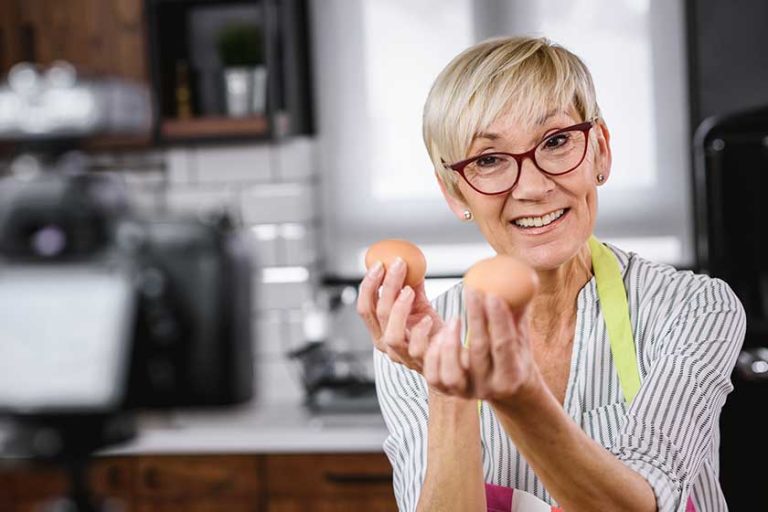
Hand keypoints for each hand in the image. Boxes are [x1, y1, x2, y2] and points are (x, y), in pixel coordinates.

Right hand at [357, 257, 442, 371]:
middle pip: (377, 314)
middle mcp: (385, 345)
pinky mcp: (421, 363)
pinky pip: (417, 348)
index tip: (380, 264)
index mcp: (379, 330)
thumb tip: (410, 260)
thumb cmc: (432, 331)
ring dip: (399, 309)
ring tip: (411, 290)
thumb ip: (412, 287)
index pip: (364, 307)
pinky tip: (428, 318)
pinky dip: (421, 331)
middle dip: (385, 287)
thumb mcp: (420, 306)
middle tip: (398, 265)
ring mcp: (402, 356)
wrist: (453, 354)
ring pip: (392, 334)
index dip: (368, 285)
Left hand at [423, 288, 537, 401]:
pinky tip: (439, 333)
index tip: (492, 294)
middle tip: (472, 291)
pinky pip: (433, 375)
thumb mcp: (521, 337)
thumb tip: (521, 279)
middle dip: (475, 318)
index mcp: (511, 376)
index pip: (504, 344)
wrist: (504, 390)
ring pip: (451, 371)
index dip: (498, 319)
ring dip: (450, 341)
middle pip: (478, 351)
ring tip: (455, 318)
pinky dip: (433, 353)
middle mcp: (488, 388)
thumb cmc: (514, 355)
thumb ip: (518, 313)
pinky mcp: (446, 391)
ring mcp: (465, 392)